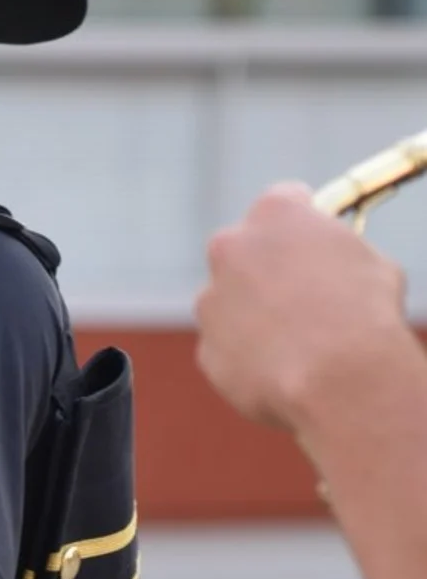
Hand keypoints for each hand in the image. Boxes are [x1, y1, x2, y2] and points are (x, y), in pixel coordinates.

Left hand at [195, 184, 409, 433]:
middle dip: (266, 269)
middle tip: (300, 296)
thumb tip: (336, 266)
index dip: (301, 223)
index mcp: (275, 213)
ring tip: (296, 343)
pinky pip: (227, 349)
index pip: (283, 202)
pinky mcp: (207, 349)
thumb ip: (338, 254)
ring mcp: (212, 300)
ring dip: (253, 316)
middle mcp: (231, 248)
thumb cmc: (364, 313)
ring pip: (230, 303)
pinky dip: (247, 358)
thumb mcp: (371, 264)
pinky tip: (281, 370)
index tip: (309, 240)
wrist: (337, 376)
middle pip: (244, 251)